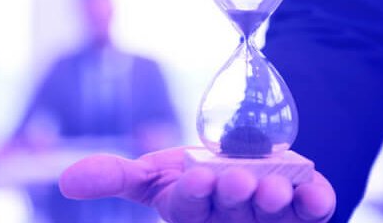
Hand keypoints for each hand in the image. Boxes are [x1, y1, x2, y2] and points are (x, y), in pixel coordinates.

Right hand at [60, 146, 334, 222]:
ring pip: (272, 217)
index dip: (195, 196)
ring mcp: (271, 220)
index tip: (199, 176)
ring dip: (274, 203)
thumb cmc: (195, 177)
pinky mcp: (306, 212)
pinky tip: (314, 190)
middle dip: (233, 197)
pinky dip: (316, 200)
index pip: (191, 209)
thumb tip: (65, 182)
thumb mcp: (154, 174)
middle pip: (232, 214)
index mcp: (193, 216)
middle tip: (236, 180)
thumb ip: (115, 176)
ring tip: (273, 187)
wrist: (246, 165)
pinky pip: (316, 212)